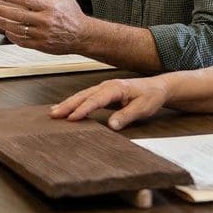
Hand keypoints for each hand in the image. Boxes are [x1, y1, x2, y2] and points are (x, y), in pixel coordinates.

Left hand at [0, 0, 88, 54]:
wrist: (83, 36)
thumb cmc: (73, 14)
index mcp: (50, 7)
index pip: (27, 0)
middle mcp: (45, 21)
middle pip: (19, 15)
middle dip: (3, 11)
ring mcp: (42, 34)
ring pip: (19, 29)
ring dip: (5, 24)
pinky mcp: (41, 45)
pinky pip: (23, 42)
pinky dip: (13, 37)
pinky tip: (7, 31)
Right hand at [49, 76, 169, 129]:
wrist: (158, 87)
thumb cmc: (151, 97)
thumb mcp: (143, 108)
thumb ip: (126, 116)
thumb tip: (111, 125)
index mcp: (115, 88)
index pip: (95, 100)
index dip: (83, 109)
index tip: (71, 118)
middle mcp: (107, 86)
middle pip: (83, 96)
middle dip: (68, 105)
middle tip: (54, 114)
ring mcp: (104, 88)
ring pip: (82, 95)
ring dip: (68, 103)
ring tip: (54, 112)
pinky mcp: (104, 93)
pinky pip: (86, 97)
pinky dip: (74, 102)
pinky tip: (67, 108)